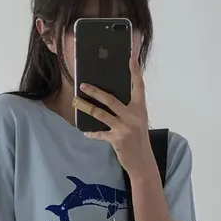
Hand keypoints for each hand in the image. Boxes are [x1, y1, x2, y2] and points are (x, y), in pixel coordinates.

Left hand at [74, 55, 154, 176]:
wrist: (143, 162)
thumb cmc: (139, 139)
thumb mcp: (138, 121)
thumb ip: (128, 109)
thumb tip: (110, 98)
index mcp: (140, 108)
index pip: (138, 86)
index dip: (135, 71)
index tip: (131, 57)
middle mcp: (133, 116)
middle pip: (111, 99)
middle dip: (95, 91)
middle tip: (83, 85)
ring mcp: (124, 128)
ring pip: (101, 114)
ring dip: (87, 107)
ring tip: (76, 102)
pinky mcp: (116, 139)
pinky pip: (100, 134)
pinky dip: (92, 133)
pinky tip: (85, 131)